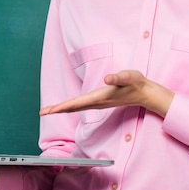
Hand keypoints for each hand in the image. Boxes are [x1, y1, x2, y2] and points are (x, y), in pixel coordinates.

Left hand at [39, 70, 173, 117]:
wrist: (146, 94)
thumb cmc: (137, 83)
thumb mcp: (130, 77)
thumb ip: (119, 77)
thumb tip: (108, 78)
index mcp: (100, 97)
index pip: (76, 103)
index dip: (61, 107)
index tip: (49, 111)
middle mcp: (97, 102)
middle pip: (73, 107)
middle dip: (57, 110)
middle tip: (42, 112)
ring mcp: (99, 103)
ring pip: (77, 107)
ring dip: (63, 108)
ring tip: (50, 110)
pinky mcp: (101, 101)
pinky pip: (82, 105)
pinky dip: (72, 106)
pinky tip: (68, 106)